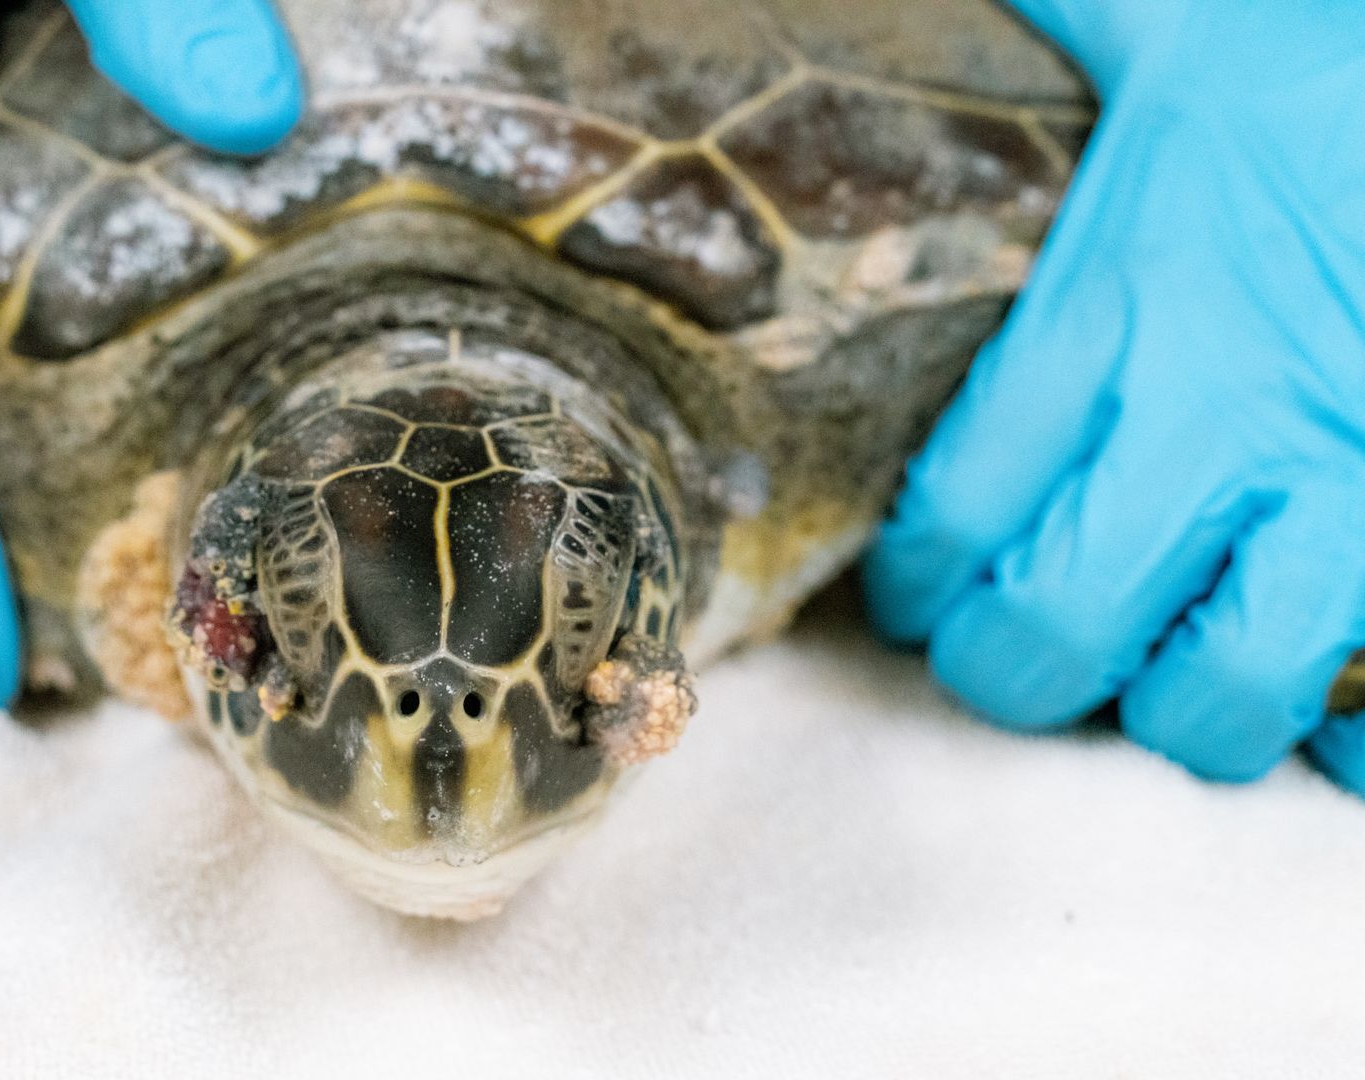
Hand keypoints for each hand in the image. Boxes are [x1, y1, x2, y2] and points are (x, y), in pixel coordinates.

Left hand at [864, 0, 1364, 789]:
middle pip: (1054, 629)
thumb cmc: (1331, 60)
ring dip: (1181, 708)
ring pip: (1221, 692)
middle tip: (1019, 652)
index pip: (952, 514)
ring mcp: (1350, 487)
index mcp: (1119, 311)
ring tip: (1170, 673)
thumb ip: (1069, 32)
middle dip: (1017, 670)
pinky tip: (1325, 679)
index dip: (916, 587)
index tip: (919, 596)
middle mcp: (1221, 417)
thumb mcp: (1174, 33)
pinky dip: (1349, 720)